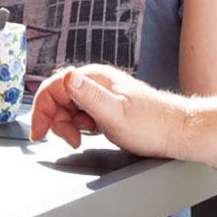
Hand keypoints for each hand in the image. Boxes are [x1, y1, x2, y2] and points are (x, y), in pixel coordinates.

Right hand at [29, 64, 181, 156]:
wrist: (178, 132)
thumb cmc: (152, 126)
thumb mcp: (116, 114)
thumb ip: (89, 95)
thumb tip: (67, 76)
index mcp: (94, 77)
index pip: (53, 87)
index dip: (41, 110)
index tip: (38, 132)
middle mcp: (96, 80)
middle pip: (58, 96)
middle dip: (56, 120)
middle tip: (69, 140)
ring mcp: (101, 92)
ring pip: (68, 104)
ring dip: (67, 124)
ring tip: (81, 138)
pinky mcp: (106, 103)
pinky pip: (81, 111)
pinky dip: (78, 124)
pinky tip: (90, 133)